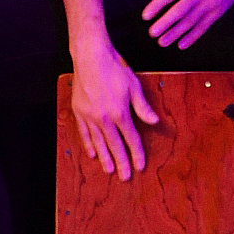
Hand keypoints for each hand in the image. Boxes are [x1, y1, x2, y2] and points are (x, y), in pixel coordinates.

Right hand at [70, 36, 158, 179]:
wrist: (90, 56)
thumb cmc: (114, 68)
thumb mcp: (134, 86)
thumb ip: (142, 107)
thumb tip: (154, 122)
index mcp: (120, 112)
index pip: (131, 139)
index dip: (136, 154)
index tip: (140, 166)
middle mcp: (104, 118)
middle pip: (114, 145)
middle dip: (121, 162)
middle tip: (124, 177)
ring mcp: (90, 116)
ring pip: (98, 142)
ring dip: (104, 158)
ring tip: (109, 170)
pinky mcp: (79, 111)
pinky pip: (84, 133)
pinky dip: (88, 144)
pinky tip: (92, 153)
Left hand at [141, 0, 233, 49]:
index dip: (156, 5)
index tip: (145, 16)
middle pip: (179, 11)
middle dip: (165, 23)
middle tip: (152, 33)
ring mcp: (209, 4)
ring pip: (190, 21)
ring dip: (175, 33)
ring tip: (162, 42)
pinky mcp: (217, 12)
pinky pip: (203, 27)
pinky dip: (193, 37)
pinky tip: (182, 44)